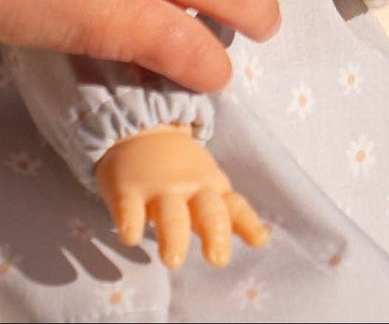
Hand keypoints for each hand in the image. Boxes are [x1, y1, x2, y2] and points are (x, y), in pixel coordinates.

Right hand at [94, 125, 268, 268]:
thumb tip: (263, 239)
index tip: (260, 239)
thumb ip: (232, 215)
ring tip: (172, 259)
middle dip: (215, 233)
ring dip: (172, 236)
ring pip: (170, 214)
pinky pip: (127, 208)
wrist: (138, 129)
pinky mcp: (126, 190)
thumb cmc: (179, 171)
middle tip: (217, 258)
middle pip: (207, 211)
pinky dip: (129, 223)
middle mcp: (188, 188)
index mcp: (211, 188)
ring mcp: (157, 189)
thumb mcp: (208, 186)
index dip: (248, 223)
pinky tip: (130, 237)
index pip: (235, 207)